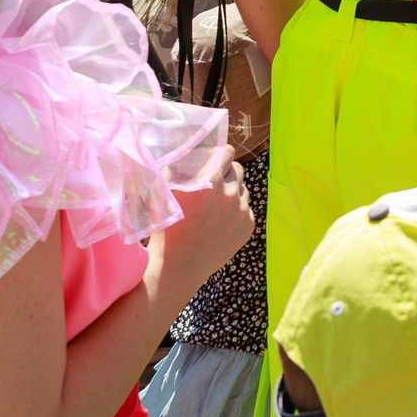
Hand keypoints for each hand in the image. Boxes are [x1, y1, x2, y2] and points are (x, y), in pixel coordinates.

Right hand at [156, 154, 251, 287]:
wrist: (178, 266)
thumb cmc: (167, 227)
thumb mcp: (167, 192)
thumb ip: (180, 167)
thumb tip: (189, 150)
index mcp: (209, 182)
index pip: (227, 152)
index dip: (219, 154)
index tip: (213, 159)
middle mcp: (229, 194)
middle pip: (237, 169)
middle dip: (226, 172)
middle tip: (212, 182)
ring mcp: (242, 211)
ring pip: (242, 189)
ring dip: (231, 191)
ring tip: (213, 205)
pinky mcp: (248, 226)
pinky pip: (246, 208)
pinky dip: (235, 210)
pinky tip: (219, 221)